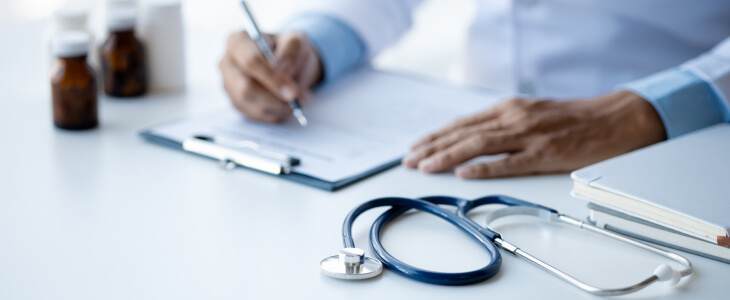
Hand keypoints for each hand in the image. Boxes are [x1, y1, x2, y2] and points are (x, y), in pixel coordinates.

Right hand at [219, 31, 322, 121]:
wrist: (289, 63)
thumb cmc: (289, 49)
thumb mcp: (297, 42)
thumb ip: (291, 52)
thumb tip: (283, 70)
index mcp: (238, 42)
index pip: (250, 63)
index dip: (272, 79)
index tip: (293, 91)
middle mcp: (227, 64)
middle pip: (245, 89)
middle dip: (276, 98)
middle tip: (300, 99)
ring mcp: (229, 86)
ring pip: (252, 106)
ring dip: (280, 107)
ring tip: (299, 99)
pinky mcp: (236, 103)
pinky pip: (257, 115)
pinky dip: (277, 113)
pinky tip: (287, 103)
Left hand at [402, 91, 666, 177]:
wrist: (615, 118)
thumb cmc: (573, 118)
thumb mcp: (532, 112)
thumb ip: (503, 123)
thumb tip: (473, 138)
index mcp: (509, 109)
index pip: (463, 123)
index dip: (437, 136)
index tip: (416, 147)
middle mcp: (514, 118)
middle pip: (464, 133)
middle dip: (433, 147)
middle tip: (409, 161)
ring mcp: (529, 136)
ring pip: (478, 145)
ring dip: (447, 156)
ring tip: (424, 166)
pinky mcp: (545, 154)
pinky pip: (509, 163)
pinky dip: (483, 168)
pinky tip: (464, 174)